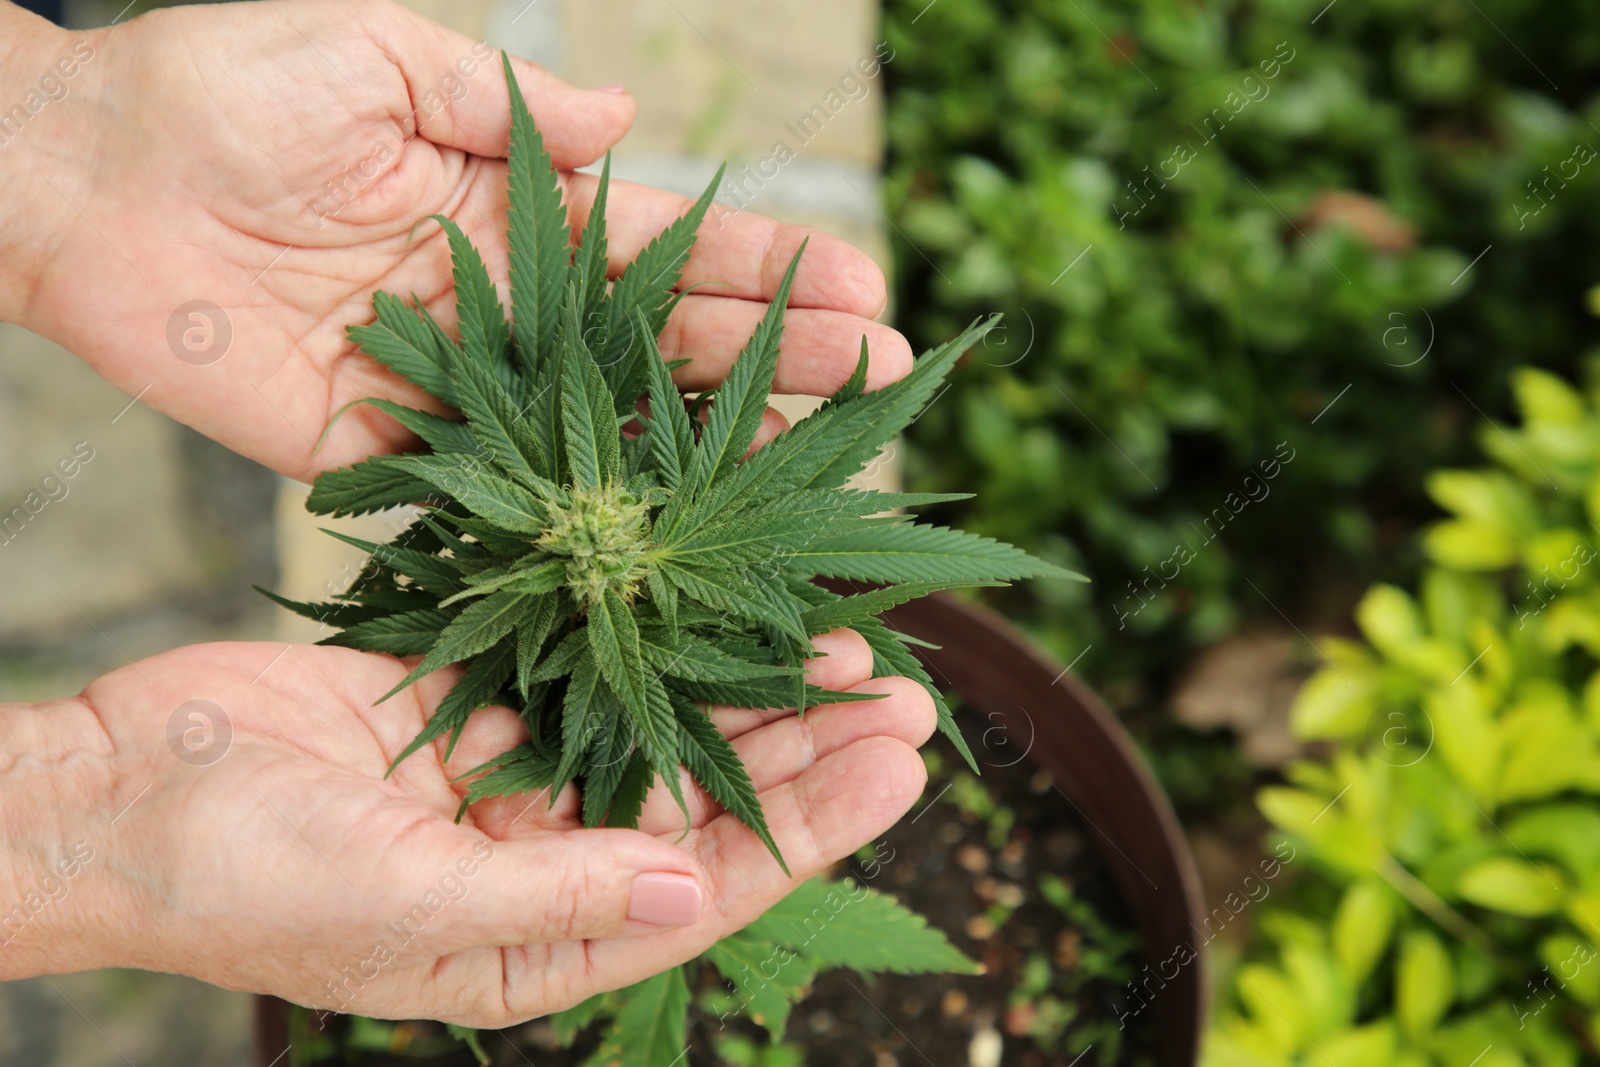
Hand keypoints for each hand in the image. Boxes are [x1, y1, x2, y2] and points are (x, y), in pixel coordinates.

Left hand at [0, 0, 909, 480]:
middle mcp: (512, 313)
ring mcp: (466, 392)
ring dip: (717, 440)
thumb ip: (502, 100)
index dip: (763, 268)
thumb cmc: (224, 95)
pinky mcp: (400, 454)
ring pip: (615, 425)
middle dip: (778, 357)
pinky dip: (591, 517)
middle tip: (883, 377)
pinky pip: (510, 491)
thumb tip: (632, 118)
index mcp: (516, 215)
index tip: (859, 285)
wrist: (90, 185)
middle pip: (667, 344)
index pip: (666, 248)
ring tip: (824, 454)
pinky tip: (675, 536)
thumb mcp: (379, 56)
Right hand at [0, 629, 933, 1024]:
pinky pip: (578, 663)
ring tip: (834, 634)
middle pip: (705, 799)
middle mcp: (542, 859)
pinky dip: (644, 631)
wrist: (111, 793)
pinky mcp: (468, 698)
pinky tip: (708, 591)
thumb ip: (552, 890)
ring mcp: (507, 776)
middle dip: (804, 747)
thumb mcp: (401, 900)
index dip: (812, 822)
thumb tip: (695, 881)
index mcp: (540, 938)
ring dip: (740, 683)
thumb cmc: (237, 874)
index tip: (899, 759)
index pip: (711, 880)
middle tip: (904, 685)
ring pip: (657, 727)